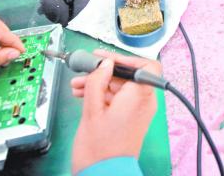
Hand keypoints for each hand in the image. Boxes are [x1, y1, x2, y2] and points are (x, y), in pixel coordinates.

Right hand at [70, 49, 159, 172]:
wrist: (103, 175)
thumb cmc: (99, 148)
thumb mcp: (92, 109)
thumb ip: (98, 80)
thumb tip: (105, 63)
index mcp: (140, 96)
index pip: (146, 65)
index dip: (125, 59)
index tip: (104, 59)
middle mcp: (144, 102)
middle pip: (129, 75)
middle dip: (105, 71)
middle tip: (84, 70)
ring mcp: (138, 111)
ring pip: (121, 87)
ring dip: (100, 82)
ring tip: (78, 85)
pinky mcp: (130, 119)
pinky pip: (119, 99)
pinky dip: (103, 94)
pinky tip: (83, 95)